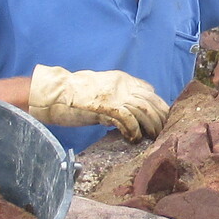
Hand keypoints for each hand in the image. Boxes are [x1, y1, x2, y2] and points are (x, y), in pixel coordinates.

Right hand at [26, 66, 170, 139]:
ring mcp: (114, 96)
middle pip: (150, 101)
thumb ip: (117, 95)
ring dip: (150, 126)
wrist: (56, 93)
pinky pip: (128, 120)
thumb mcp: (101, 89)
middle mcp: (121, 85)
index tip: (161, 118)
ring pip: (143, 110)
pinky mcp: (106, 108)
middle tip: (162, 132)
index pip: (148, 90)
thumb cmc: (74, 95)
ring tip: (152, 138)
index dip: (158, 105)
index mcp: (121, 79)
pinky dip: (133, 131)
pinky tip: (133, 139)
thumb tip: (131, 109)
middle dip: (159, 118)